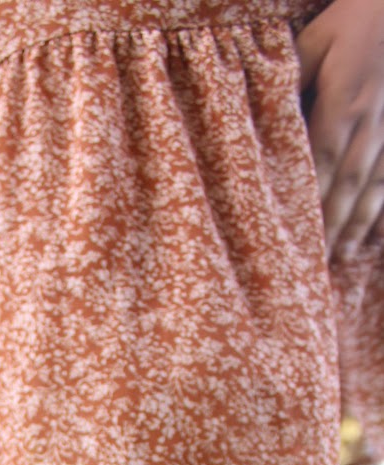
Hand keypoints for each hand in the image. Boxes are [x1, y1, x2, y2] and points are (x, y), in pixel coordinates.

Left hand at [297, 0, 383, 255]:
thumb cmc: (357, 17)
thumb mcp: (318, 39)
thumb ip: (291, 78)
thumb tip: (264, 120)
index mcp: (345, 101)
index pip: (322, 159)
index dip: (309, 198)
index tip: (291, 234)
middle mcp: (372, 122)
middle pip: (348, 184)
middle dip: (331, 227)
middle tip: (312, 266)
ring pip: (374, 186)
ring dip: (357, 225)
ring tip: (340, 259)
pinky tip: (376, 239)